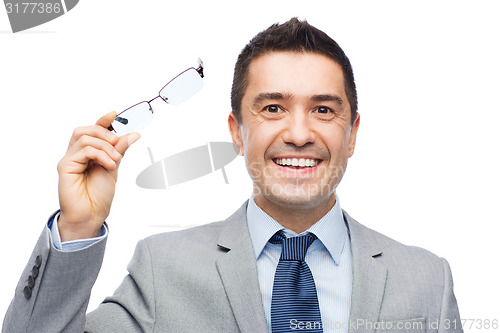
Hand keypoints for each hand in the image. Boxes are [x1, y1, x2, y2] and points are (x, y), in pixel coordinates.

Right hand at [56, 112, 139, 240]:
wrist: (92, 215)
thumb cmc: (99, 195)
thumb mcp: (114, 167)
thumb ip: (120, 150)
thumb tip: (133, 134)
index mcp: (89, 153)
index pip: (93, 130)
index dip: (103, 121)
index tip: (115, 114)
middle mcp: (77, 154)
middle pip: (85, 130)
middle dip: (104, 132)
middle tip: (118, 143)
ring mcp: (70, 159)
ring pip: (84, 138)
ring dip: (105, 146)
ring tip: (115, 160)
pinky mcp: (65, 166)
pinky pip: (83, 150)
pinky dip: (100, 154)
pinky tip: (109, 165)